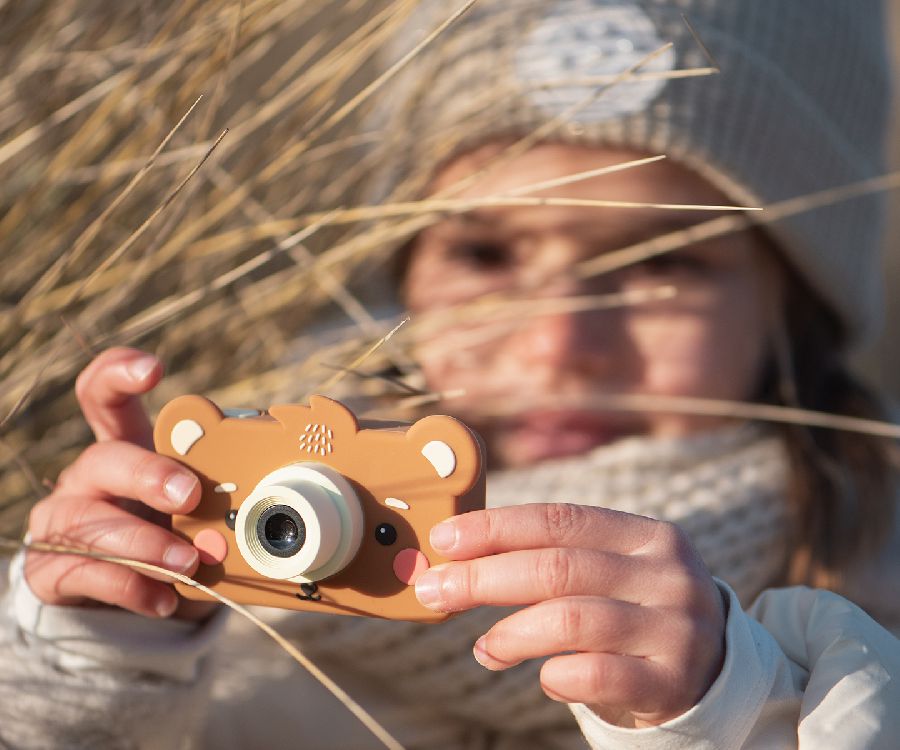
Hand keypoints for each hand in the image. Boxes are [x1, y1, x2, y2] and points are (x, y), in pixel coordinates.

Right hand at [25, 348, 211, 619]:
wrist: (127, 593)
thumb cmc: (169, 531)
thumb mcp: (193, 509)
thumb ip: (218, 501)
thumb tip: (267, 505)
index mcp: (123, 448)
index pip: (103, 397)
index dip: (118, 373)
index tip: (153, 370)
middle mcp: (87, 479)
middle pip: (104, 459)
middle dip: (148, 474)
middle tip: (190, 494)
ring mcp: (64, 522)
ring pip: (93, 524)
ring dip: (147, 544)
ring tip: (189, 562)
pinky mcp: (53, 570)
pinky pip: (88, 574)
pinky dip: (132, 588)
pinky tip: (165, 599)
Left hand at [414, 503, 725, 727]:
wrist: (709, 673)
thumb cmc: (631, 613)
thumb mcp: (607, 573)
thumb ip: (548, 560)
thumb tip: (454, 561)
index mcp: (646, 534)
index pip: (559, 520)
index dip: (495, 528)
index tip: (444, 541)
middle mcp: (666, 575)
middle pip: (557, 568)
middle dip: (483, 578)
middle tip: (435, 590)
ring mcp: (675, 628)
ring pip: (571, 620)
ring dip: (510, 633)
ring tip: (484, 648)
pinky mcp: (673, 682)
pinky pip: (597, 675)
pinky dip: (556, 675)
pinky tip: (544, 676)